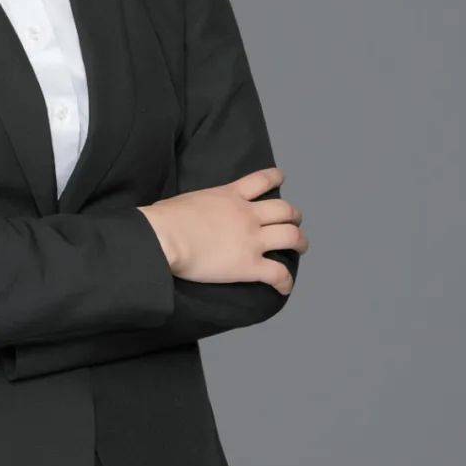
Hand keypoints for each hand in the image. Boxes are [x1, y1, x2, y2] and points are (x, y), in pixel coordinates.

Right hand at [138, 166, 307, 295]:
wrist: (164, 236)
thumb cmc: (163, 219)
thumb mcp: (187, 200)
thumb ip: (198, 205)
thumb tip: (186, 214)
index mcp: (230, 196)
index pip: (261, 180)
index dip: (275, 178)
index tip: (281, 179)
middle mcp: (247, 215)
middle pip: (284, 211)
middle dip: (294, 216)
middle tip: (295, 222)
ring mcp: (251, 240)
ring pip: (291, 237)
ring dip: (300, 243)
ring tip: (301, 247)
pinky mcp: (248, 265)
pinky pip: (277, 273)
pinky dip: (285, 281)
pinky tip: (285, 287)